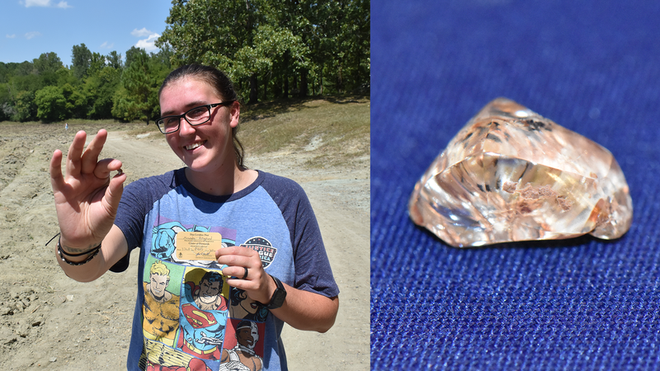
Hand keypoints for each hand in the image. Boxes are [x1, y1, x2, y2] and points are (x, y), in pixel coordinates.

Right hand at [50, 130, 126, 249]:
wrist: (85, 239)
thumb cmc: (100, 221)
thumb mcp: (110, 207)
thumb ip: (115, 192)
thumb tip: (123, 174)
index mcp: (101, 179)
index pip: (105, 166)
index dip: (110, 163)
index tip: (118, 164)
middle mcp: (87, 177)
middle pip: (90, 157)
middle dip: (96, 145)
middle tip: (103, 132)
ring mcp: (73, 182)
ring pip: (74, 161)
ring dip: (77, 147)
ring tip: (81, 134)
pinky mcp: (61, 191)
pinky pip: (56, 176)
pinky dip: (55, 165)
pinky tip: (57, 152)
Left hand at [215, 246, 274, 304]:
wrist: (264, 286)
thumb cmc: (251, 271)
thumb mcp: (248, 261)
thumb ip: (236, 257)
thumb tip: (220, 254)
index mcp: (253, 254)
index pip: (236, 250)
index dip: (224, 251)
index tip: (217, 253)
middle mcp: (255, 263)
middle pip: (234, 259)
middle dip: (223, 259)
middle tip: (219, 261)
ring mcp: (255, 274)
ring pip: (235, 271)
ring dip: (226, 271)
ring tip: (224, 271)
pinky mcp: (254, 285)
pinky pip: (238, 283)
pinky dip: (230, 281)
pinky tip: (228, 280)